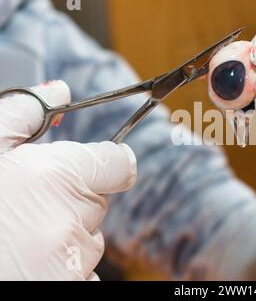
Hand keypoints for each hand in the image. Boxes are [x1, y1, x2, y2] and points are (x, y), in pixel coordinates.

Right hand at [0, 81, 136, 279]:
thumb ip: (22, 115)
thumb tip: (61, 90)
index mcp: (55, 177)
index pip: (119, 164)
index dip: (108, 164)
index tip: (96, 169)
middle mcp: (71, 222)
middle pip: (98, 203)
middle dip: (73, 202)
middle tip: (27, 208)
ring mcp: (72, 264)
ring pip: (90, 241)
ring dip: (67, 238)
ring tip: (19, 240)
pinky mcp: (69, 290)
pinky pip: (85, 274)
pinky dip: (65, 268)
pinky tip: (26, 265)